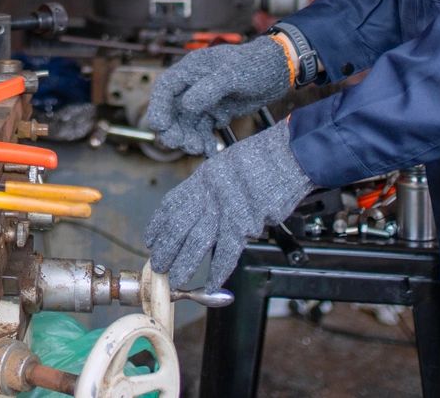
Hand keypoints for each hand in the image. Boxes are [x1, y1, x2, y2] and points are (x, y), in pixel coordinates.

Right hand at [142, 36, 292, 155]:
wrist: (280, 70)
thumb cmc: (256, 64)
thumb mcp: (233, 74)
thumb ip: (210, 88)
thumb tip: (187, 105)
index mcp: (192, 69)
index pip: (166, 87)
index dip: (159, 106)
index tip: (160, 126)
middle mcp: (194, 85)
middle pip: (173, 109)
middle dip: (174, 128)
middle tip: (182, 143)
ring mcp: (205, 100)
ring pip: (187, 123)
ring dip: (188, 137)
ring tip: (198, 149)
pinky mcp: (217, 112)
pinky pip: (204, 130)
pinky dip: (204, 141)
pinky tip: (209, 151)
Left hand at [143, 124, 311, 290]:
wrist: (287, 156)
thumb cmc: (262, 159)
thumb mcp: (225, 165)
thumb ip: (211, 188)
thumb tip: (202, 213)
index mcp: (202, 178)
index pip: (172, 204)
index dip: (159, 225)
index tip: (152, 240)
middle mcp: (208, 192)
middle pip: (179, 225)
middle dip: (167, 248)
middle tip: (159, 265)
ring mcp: (225, 208)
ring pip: (197, 240)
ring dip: (184, 262)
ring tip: (175, 278)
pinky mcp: (245, 221)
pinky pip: (228, 251)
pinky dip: (219, 270)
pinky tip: (211, 282)